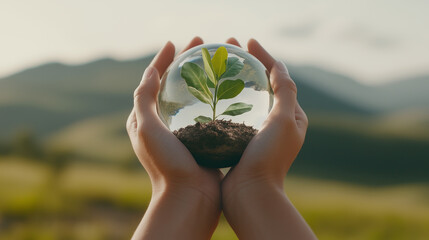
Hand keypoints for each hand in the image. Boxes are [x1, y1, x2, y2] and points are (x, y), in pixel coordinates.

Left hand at [127, 37, 221, 239]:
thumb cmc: (166, 164)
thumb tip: (151, 70)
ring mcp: (184, 132)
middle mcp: (163, 124)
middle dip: (187, 62)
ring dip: (204, 77)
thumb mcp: (147, 128)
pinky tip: (231, 89)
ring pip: (194, 96)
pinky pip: (208, 112)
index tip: (175, 43)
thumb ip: (144, 98)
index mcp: (146, 120)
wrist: (189, 198)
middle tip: (203, 46)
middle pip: (175, 85)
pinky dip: (216, 97)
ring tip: (219, 62)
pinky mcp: (202, 139)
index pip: (152, 81)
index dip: (162, 59)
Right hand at [221, 38, 314, 239]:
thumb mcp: (284, 120)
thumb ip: (286, 91)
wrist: (250, 193)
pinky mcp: (241, 141)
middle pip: (262, 85)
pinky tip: (207, 94)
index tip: (247, 42)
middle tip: (228, 48)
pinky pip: (232, 114)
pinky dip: (223, 100)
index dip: (265, 56)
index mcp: (291, 116)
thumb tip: (278, 64)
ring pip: (246, 98)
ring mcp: (257, 132)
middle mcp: (276, 123)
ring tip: (216, 66)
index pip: (279, 77)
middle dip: (247, 63)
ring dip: (233, 79)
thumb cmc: (269, 157)